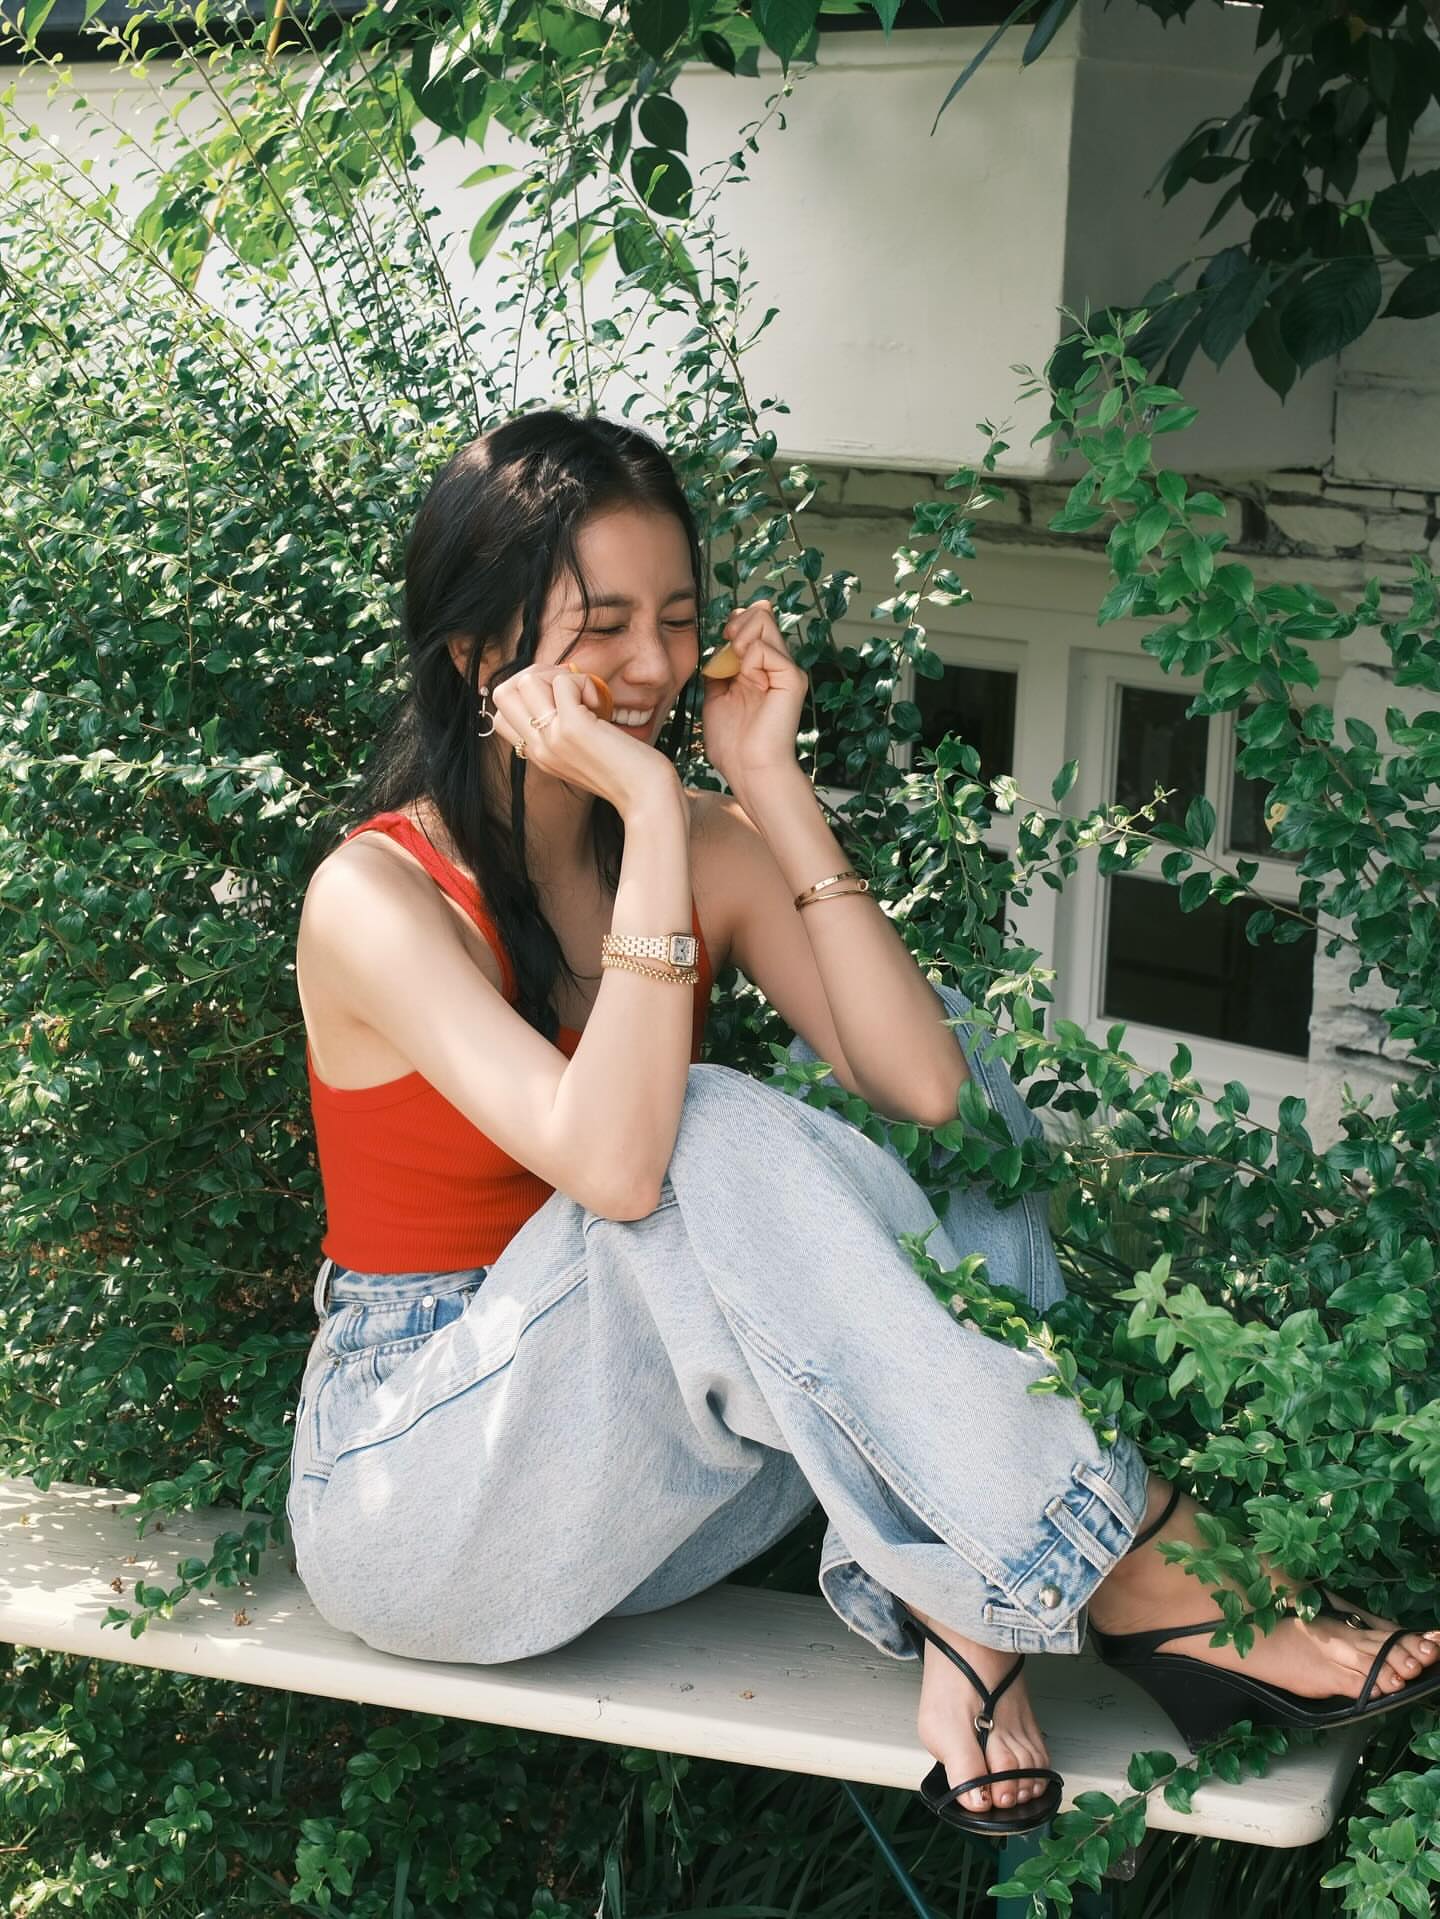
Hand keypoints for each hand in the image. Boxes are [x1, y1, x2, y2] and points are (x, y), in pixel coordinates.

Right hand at [488, 665, 678, 815]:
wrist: (647, 796)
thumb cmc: (626, 770)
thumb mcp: (583, 751)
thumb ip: (564, 727)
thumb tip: (562, 685)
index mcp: (538, 754)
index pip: (501, 714)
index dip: (528, 694)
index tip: (561, 698)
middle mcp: (538, 748)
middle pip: (503, 693)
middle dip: (536, 675)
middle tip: (570, 687)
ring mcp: (552, 738)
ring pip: (527, 680)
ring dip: (560, 675)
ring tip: (588, 695)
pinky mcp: (573, 728)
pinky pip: (562, 682)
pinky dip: (584, 681)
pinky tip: (601, 702)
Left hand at [700, 599, 807, 788]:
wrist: (748, 769)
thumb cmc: (733, 744)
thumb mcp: (715, 697)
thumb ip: (717, 671)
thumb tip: (715, 650)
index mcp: (761, 669)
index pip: (756, 623)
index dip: (737, 621)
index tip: (723, 637)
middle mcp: (777, 666)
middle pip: (762, 614)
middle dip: (738, 623)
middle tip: (727, 643)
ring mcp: (787, 671)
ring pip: (765, 621)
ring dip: (742, 635)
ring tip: (734, 661)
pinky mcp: (792, 679)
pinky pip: (766, 649)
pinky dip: (749, 658)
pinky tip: (745, 678)